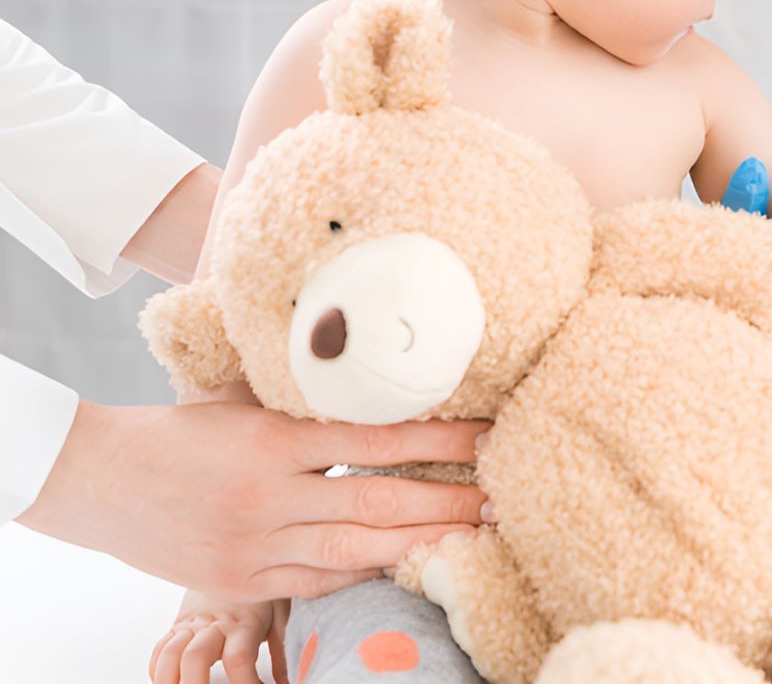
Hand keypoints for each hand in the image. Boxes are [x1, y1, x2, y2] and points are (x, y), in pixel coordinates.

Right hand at [20, 399, 489, 601]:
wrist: (99, 479)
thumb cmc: (183, 427)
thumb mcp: (244, 396)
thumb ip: (305, 393)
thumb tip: (371, 361)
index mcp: (275, 438)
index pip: (376, 439)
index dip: (440, 440)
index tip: (489, 436)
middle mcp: (269, 495)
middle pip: (377, 502)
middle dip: (447, 504)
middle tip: (500, 502)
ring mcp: (254, 544)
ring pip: (355, 548)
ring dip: (418, 545)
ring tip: (470, 537)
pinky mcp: (239, 580)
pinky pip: (318, 581)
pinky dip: (365, 571)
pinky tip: (405, 562)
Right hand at [149, 592, 288, 683]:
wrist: (237, 555)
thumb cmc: (261, 591)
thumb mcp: (281, 616)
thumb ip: (282, 651)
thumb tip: (286, 682)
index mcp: (245, 623)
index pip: (239, 658)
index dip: (245, 682)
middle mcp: (214, 624)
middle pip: (194, 658)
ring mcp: (193, 624)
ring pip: (169, 654)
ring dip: (169, 680)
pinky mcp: (178, 625)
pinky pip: (160, 649)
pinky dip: (158, 670)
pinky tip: (168, 681)